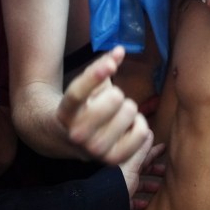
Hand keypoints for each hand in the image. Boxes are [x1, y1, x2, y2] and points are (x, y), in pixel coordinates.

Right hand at [57, 47, 150, 165]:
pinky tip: (131, 125)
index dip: (95, 75)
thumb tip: (119, 50)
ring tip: (118, 117)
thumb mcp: (87, 87)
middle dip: (118, 95)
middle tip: (111, 104)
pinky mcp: (112, 160)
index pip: (78, 92)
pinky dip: (142, 125)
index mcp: (67, 111)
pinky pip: (142, 133)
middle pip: (115, 98)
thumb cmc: (84, 107)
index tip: (112, 62)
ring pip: (130, 112)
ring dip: (130, 110)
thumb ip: (102, 66)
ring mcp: (94, 149)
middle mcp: (77, 133)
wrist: (69, 140)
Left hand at [119, 130, 165, 209]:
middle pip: (142, 169)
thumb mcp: (132, 165)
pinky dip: (139, 202)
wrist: (103, 204)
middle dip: (154, 168)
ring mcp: (122, 188)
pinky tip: (145, 204)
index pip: (144, 154)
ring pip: (138, 185)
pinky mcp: (121, 201)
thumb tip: (148, 132)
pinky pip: (131, 201)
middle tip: (165, 169)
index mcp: (128, 163)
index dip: (155, 151)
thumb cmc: (117, 182)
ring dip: (148, 185)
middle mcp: (125, 174)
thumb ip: (141, 150)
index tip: (164, 148)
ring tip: (158, 187)